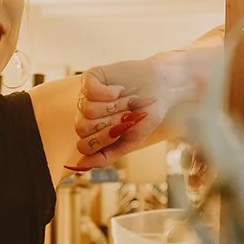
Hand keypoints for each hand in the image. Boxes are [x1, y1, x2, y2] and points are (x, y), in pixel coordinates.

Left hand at [68, 27, 222, 171]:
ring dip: (114, 107)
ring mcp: (86, 95)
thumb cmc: (146, 115)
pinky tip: (120, 89)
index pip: (83, 145)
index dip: (104, 140)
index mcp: (93, 132)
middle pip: (82, 128)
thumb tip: (80, 165)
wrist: (163, 88)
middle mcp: (85, 114)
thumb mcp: (130, 141)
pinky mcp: (91, 78)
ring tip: (128, 100)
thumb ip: (106, 156)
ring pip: (87, 110)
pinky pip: (90, 91)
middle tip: (128, 114)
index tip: (124, 130)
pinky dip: (109, 93)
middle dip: (111, 122)